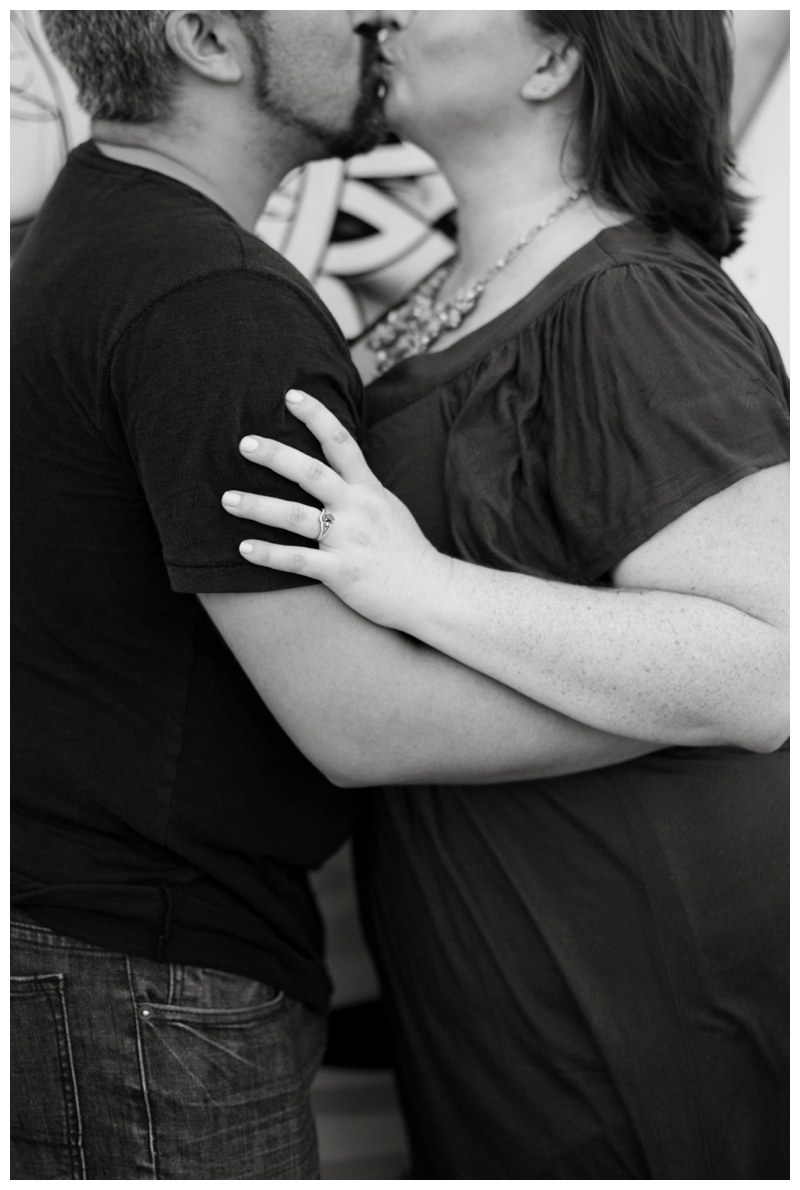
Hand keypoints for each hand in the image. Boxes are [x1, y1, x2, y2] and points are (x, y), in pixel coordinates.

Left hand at [221, 389, 451, 630]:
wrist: (429, 590)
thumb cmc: (404, 549)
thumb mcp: (387, 505)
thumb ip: (360, 485)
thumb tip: (336, 463)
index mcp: (368, 489)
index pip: (341, 443)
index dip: (317, 416)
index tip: (290, 396)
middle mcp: (357, 508)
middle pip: (311, 473)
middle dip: (276, 456)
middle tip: (245, 443)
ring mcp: (348, 540)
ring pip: (296, 517)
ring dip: (259, 507)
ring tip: (228, 499)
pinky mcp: (341, 571)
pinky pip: (299, 561)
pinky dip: (270, 554)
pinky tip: (244, 548)